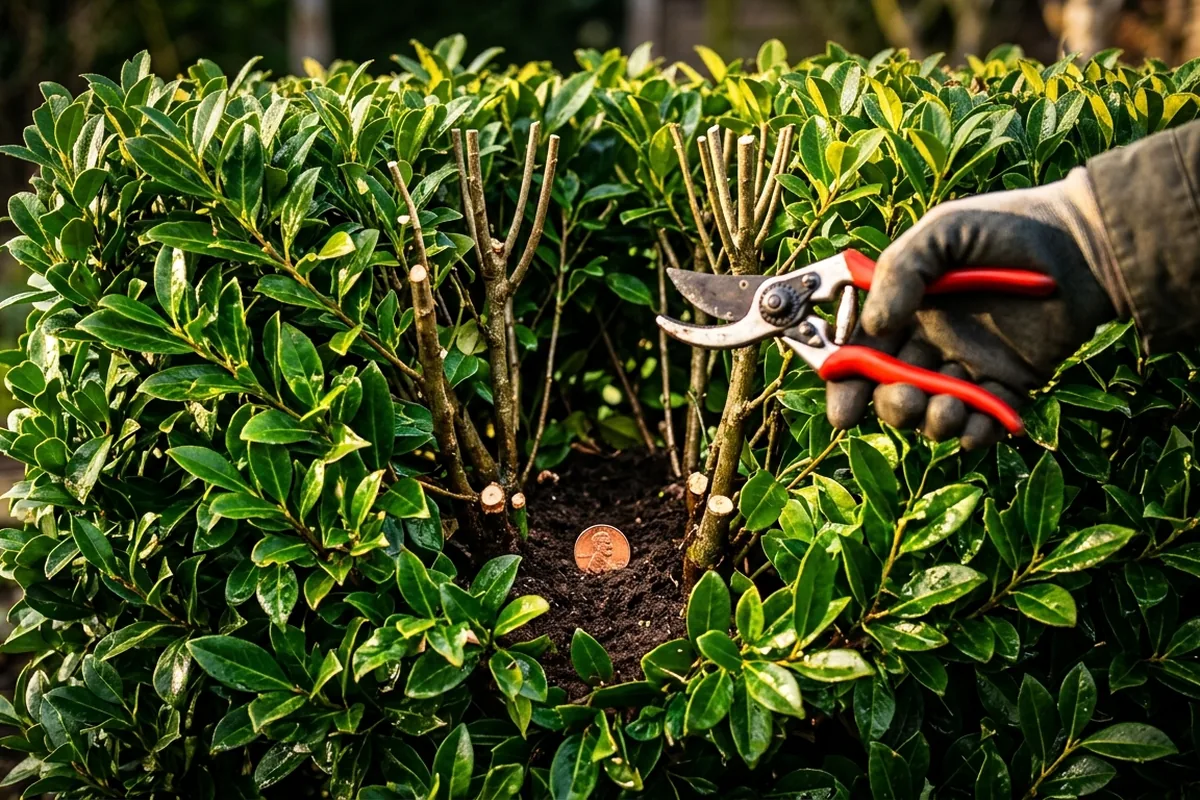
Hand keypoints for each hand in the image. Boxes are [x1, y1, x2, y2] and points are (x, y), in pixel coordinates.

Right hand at [826, 168, 1117, 448]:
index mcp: (905, 310)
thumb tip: (873, 326)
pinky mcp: (1011, 385)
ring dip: (933, 422)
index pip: (863, 354)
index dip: (846, 384)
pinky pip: (984, 421)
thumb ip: (900, 272)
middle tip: (908, 400)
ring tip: (950, 408)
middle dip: (892, 406)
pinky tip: (975, 428)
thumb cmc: (1007, 227)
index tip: (842, 410)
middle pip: (893, 391)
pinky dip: (975, 434)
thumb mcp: (942, 232)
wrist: (1084, 242)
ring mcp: (971, 367)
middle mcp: (931, 343)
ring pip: (934, 412)